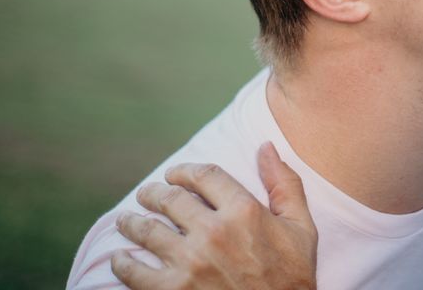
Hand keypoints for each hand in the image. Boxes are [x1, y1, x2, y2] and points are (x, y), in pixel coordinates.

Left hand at [111, 142, 317, 289]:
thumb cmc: (292, 277)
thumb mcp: (301, 228)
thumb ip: (285, 184)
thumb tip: (266, 146)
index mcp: (244, 211)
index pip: (203, 174)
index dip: (184, 170)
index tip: (175, 175)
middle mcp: (214, 231)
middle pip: (170, 198)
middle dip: (153, 193)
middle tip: (146, 195)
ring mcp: (190, 263)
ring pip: (147, 230)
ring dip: (131, 222)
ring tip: (126, 220)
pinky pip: (135, 271)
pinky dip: (123, 262)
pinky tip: (120, 258)